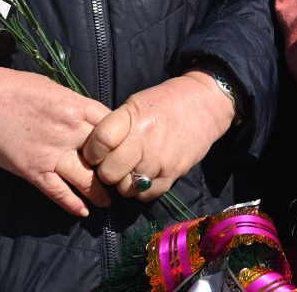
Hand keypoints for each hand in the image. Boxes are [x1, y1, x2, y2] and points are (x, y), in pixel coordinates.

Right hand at [0, 63, 112, 217]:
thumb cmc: (17, 89)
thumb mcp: (56, 89)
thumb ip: (76, 106)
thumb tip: (92, 120)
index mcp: (78, 107)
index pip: (114, 127)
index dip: (122, 139)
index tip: (124, 148)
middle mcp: (71, 132)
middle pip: (106, 155)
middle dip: (116, 167)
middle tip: (122, 178)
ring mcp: (52, 153)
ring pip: (86, 179)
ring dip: (99, 192)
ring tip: (108, 201)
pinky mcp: (33, 170)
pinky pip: (58, 192)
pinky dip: (72, 204)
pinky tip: (83, 212)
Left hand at [81, 71, 234, 201]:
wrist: (205, 105)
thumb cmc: (165, 102)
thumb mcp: (136, 103)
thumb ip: (115, 126)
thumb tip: (94, 151)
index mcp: (133, 118)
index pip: (99, 143)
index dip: (91, 152)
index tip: (95, 152)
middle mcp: (145, 141)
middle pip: (108, 173)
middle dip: (106, 171)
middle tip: (113, 163)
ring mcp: (160, 160)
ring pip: (126, 188)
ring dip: (123, 182)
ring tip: (130, 169)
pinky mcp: (173, 174)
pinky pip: (146, 195)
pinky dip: (141, 190)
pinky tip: (144, 177)